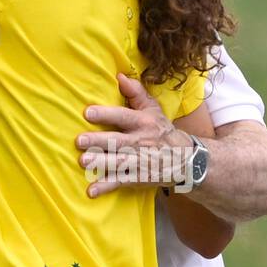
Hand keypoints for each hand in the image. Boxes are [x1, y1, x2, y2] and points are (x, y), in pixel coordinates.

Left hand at [76, 73, 193, 196]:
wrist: (187, 160)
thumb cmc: (161, 130)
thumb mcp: (153, 109)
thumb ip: (136, 92)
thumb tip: (119, 75)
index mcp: (143, 123)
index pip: (123, 116)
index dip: (106, 114)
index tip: (87, 112)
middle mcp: (141, 142)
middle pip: (117, 141)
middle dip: (98, 141)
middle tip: (79, 141)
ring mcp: (139, 162)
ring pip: (118, 162)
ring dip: (100, 163)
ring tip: (83, 161)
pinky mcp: (138, 178)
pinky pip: (120, 182)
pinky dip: (106, 187)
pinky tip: (91, 190)